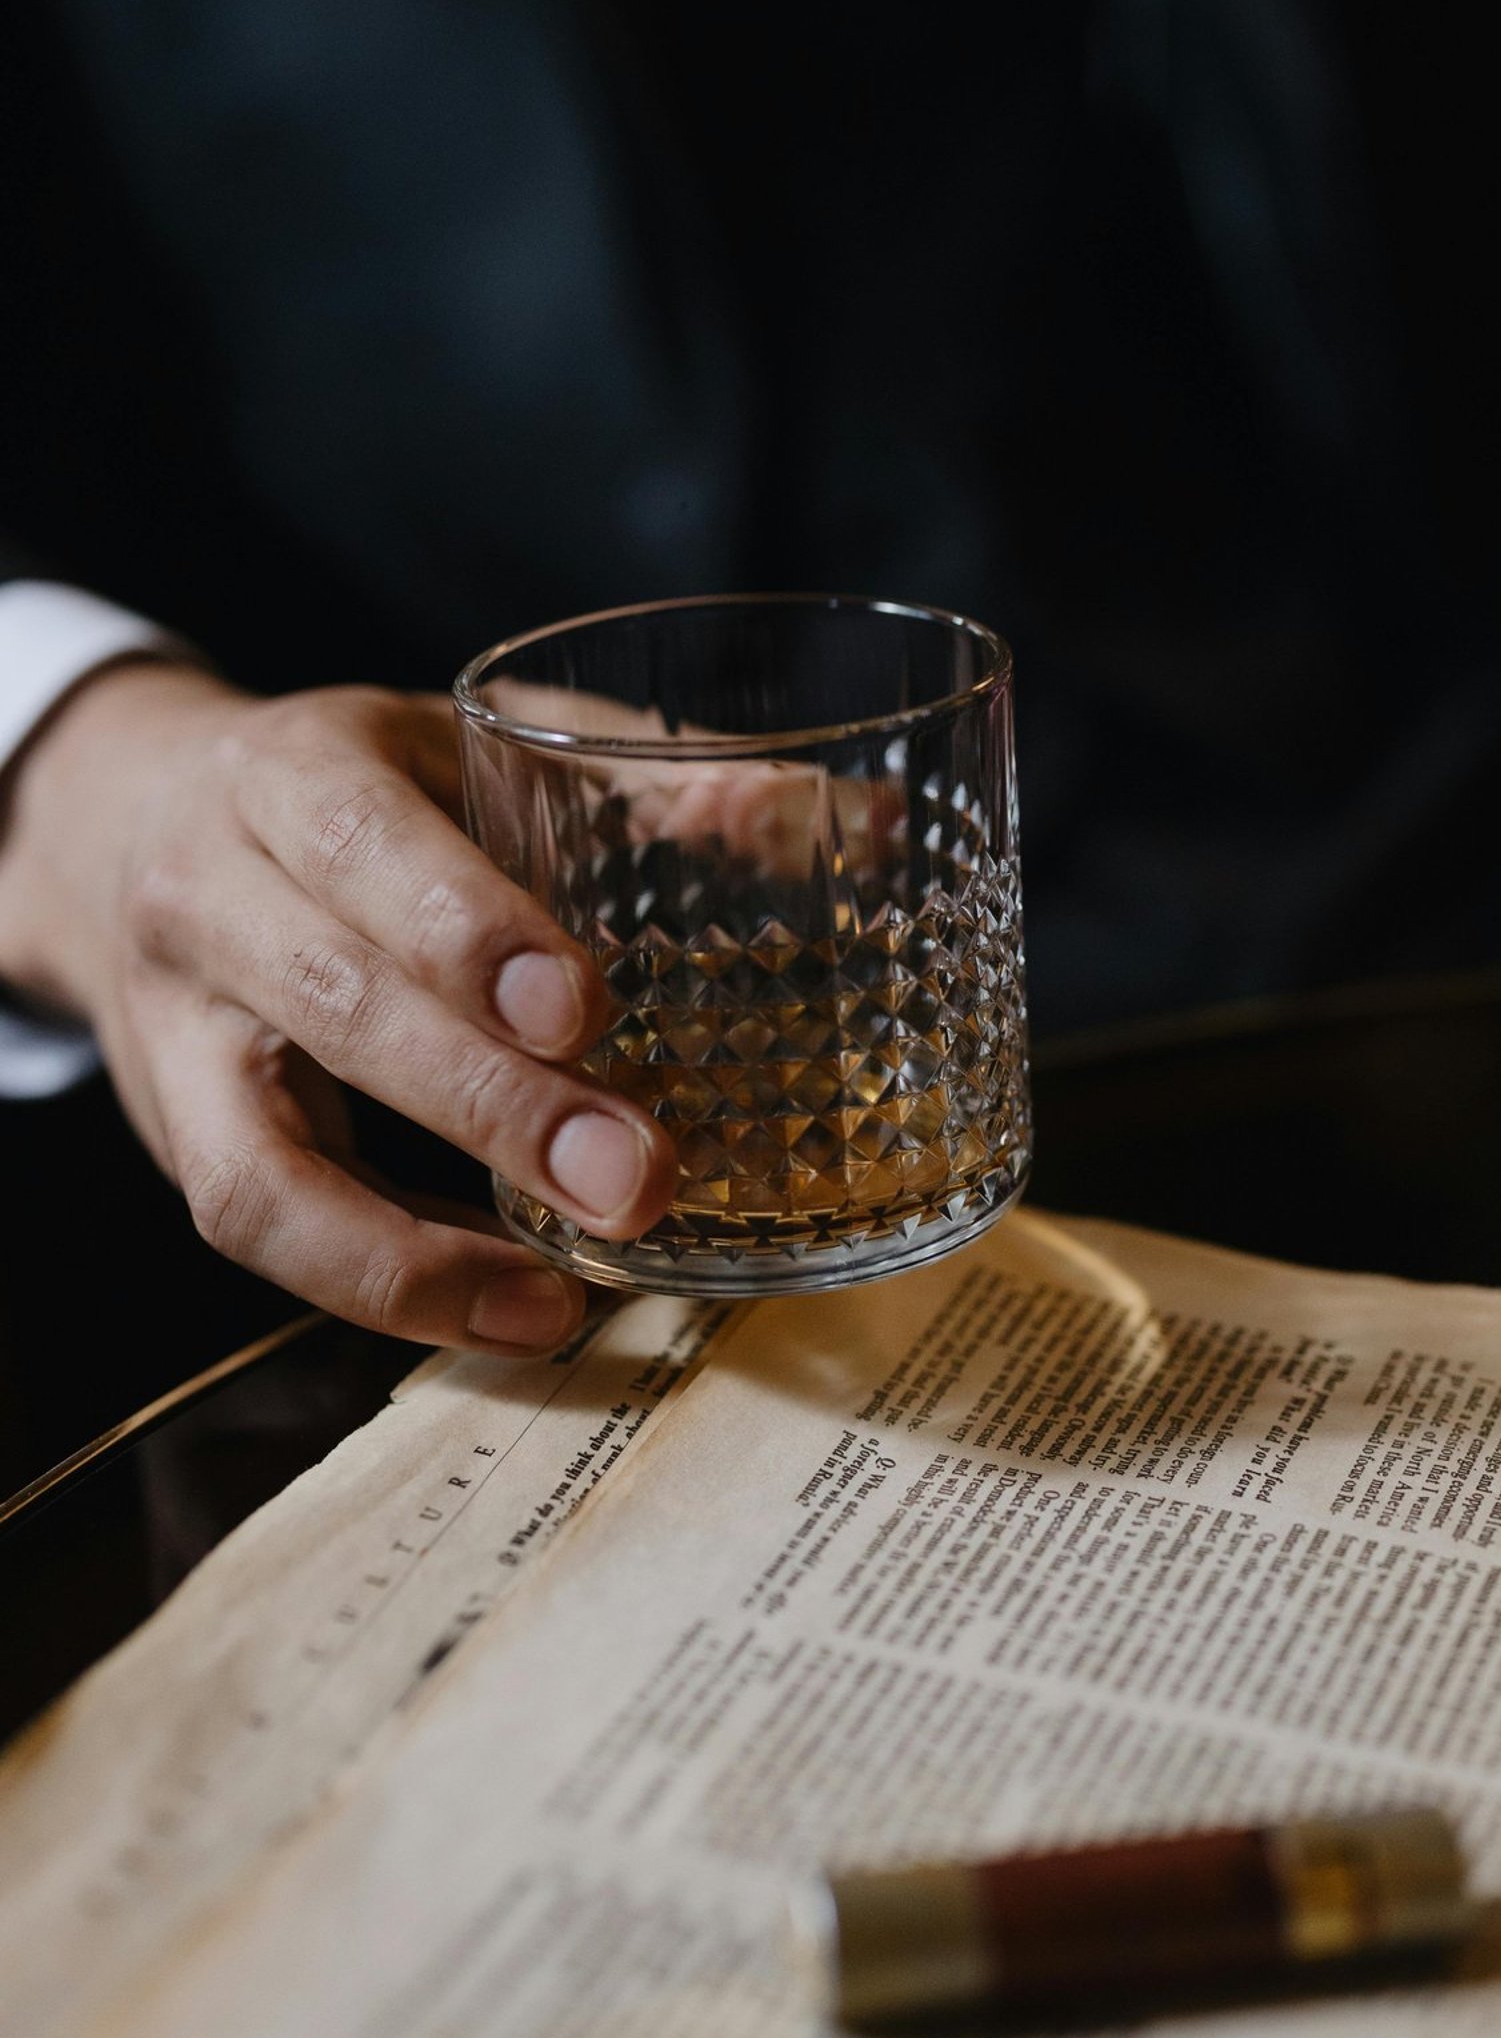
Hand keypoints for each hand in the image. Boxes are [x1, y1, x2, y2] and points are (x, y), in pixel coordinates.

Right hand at [0, 667, 676, 1349]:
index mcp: (292, 771)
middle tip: (635, 1178)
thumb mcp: (473, 735)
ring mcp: (173, 1031)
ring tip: (556, 1297)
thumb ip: (645, 770)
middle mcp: (207, 896)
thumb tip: (840, 816)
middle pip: (335, 1010)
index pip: (362, 845)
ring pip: (257, 1168)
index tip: (585, 1013)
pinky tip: (505, 1302)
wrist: (123, 817)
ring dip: (412, 1253)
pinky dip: (383, 1281)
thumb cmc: (357, 784)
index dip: (468, 933)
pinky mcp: (173, 1134)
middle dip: (491, 1110)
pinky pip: (258, 1231)